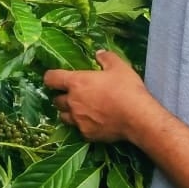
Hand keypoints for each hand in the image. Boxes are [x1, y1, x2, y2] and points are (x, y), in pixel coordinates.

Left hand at [44, 50, 161, 143]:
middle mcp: (73, 102)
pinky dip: (82, 125)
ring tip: (80, 110)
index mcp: (76, 82)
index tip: (55, 78)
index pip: (50, 78)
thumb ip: (106, 57)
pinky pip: (79, 129)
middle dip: (61, 96)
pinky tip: (93, 122)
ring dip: (68, 112)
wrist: (137, 118)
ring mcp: (78, 120)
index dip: (51, 77)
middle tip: (73, 94)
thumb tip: (99, 53)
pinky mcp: (86, 134)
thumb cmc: (127, 89)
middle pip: (56, 100)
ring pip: (64, 117)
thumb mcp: (119, 66)